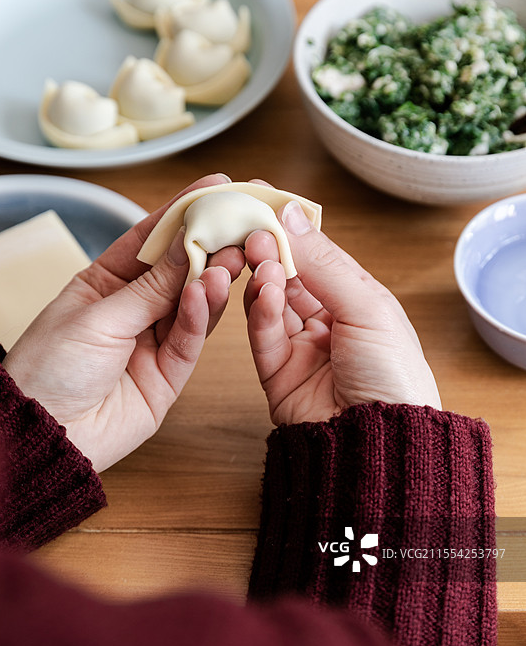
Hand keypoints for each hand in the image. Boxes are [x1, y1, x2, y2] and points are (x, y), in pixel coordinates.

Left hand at [3, 174, 244, 471]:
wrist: (46, 434)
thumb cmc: (49, 369)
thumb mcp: (98, 318)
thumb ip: (151, 288)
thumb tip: (190, 245)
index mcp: (106, 282)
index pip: (150, 239)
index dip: (182, 212)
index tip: (216, 187)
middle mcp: (134, 308)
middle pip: (180, 270)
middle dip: (210, 244)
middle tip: (241, 223)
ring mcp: (154, 340)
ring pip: (195, 304)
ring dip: (215, 279)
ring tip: (234, 256)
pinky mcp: (171, 373)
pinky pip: (193, 339)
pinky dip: (204, 315)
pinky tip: (212, 291)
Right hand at [244, 200, 440, 424]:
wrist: (381, 444)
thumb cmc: (395, 377)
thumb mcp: (367, 307)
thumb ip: (325, 262)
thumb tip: (292, 213)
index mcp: (357, 301)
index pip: (318, 255)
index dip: (292, 229)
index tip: (264, 201)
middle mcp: (327, 321)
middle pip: (289, 276)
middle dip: (270, 249)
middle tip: (251, 227)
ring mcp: (301, 348)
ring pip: (269, 302)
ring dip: (262, 276)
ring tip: (257, 256)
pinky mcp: (277, 374)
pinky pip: (261, 335)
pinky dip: (258, 310)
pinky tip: (261, 289)